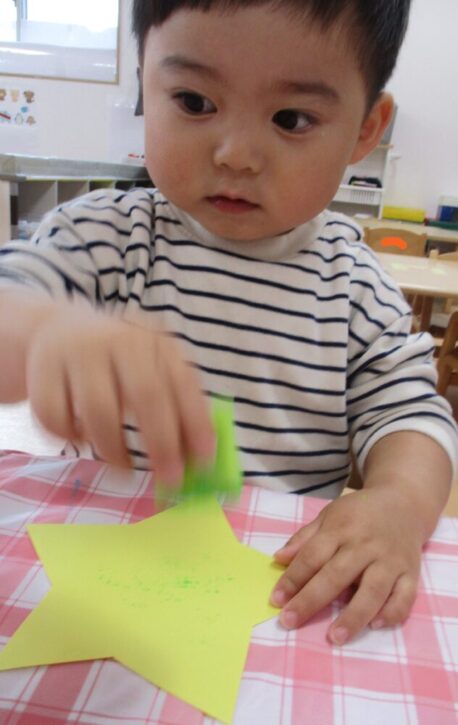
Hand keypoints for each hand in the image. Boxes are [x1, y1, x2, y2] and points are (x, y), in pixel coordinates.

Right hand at [25, 301, 213, 481]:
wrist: (57, 330)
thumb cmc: (117, 363)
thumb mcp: (151, 369)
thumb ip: (177, 404)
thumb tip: (200, 456)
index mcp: (154, 340)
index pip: (183, 382)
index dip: (196, 421)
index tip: (205, 458)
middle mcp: (119, 340)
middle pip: (146, 394)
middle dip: (162, 443)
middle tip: (170, 478)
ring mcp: (78, 353)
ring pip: (98, 411)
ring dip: (115, 450)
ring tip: (123, 469)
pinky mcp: (43, 369)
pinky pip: (56, 416)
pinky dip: (70, 437)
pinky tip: (82, 438)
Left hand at [270, 488, 422, 643]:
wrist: (404, 502)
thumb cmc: (359, 514)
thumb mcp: (329, 515)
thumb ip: (305, 538)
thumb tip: (279, 558)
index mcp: (341, 529)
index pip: (312, 556)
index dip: (292, 579)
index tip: (276, 601)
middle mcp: (365, 545)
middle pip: (336, 575)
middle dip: (311, 600)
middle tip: (289, 621)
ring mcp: (390, 560)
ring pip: (372, 591)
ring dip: (353, 615)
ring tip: (335, 637)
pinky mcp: (411, 573)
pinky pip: (405, 597)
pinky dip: (392, 612)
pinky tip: (375, 625)